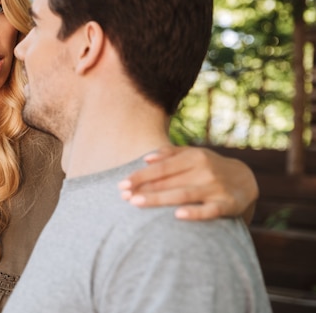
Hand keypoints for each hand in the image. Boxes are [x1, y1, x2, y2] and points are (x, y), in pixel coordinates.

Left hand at [118, 146, 257, 220]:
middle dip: (144, 189)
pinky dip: (195, 212)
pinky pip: (209, 210)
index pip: (162, 168)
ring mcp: (216, 188)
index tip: (122, 184)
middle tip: (124, 197)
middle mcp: (204, 170)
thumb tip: (146, 158)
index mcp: (194, 157)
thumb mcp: (192, 154)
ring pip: (183, 195)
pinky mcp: (227, 205)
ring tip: (137, 203)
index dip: (141, 176)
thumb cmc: (209, 167)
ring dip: (158, 199)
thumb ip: (169, 154)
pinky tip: (177, 215)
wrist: (246, 179)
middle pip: (169, 181)